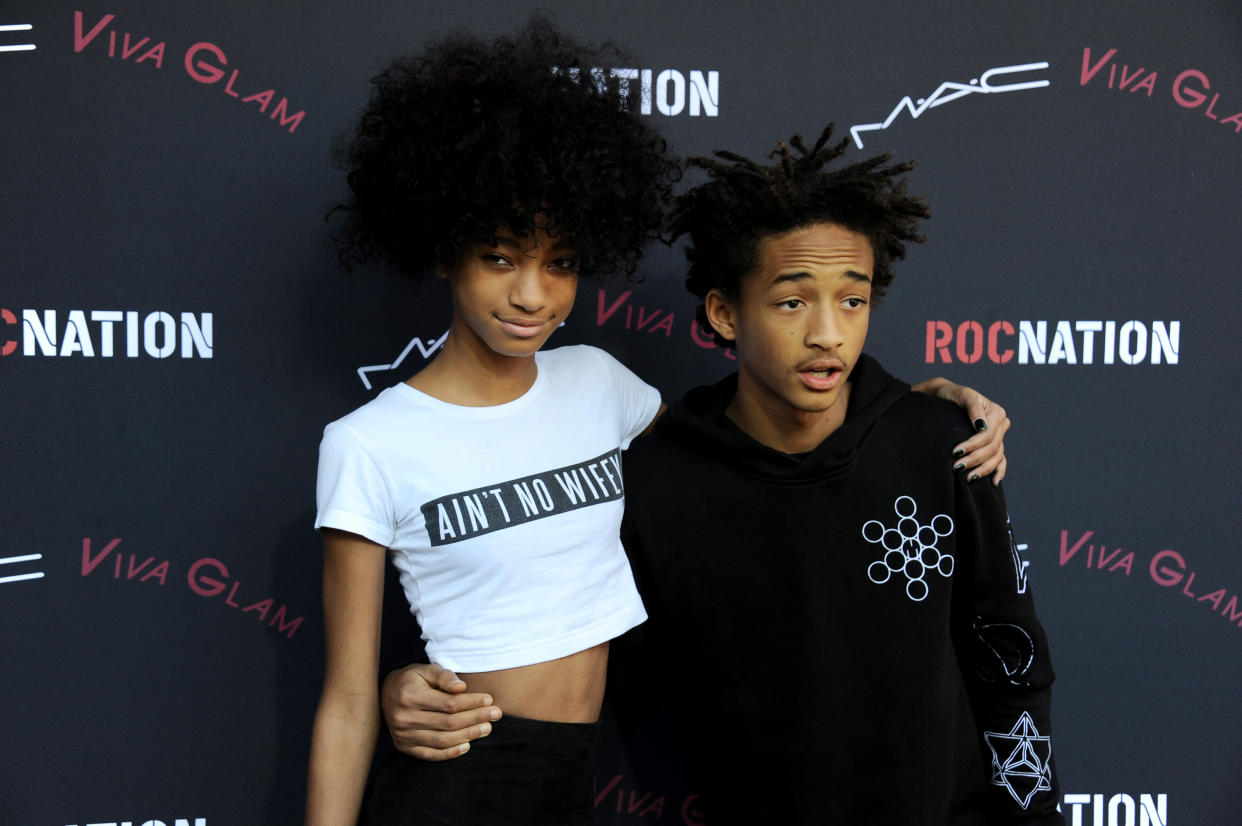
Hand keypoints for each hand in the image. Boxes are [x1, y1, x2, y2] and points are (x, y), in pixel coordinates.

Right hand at [380, 663, 501, 760]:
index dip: (472, 703)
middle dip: (475, 718)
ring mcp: (403, 736)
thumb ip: (444, 676)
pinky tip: (467, 746)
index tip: (489, 700)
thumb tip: (462, 687)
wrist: (387, 694)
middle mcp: (404, 718)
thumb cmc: (413, 680)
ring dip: (468, 736)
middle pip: (448, 723)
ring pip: (442, 740)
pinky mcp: (404, 748)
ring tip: (487, 728)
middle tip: (495, 714)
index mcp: (410, 696)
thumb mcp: (426, 670)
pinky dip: (450, 753)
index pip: (449, 703)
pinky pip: (431, 754)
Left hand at [912, 378, 1009, 484]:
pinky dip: (999, 471)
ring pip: (996, 456)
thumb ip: (973, 408)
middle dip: (974, 459)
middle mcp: (1001, 424)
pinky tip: (994, 482)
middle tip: (956, 467)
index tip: (956, 452)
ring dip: (983, 469)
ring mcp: (999, 436)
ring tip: (968, 477)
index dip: (973, 445)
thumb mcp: (962, 395)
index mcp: (996, 412)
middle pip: (992, 448)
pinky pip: (1001, 460)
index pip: (987, 435)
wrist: (948, 398)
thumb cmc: (954, 395)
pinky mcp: (995, 444)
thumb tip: (981, 425)